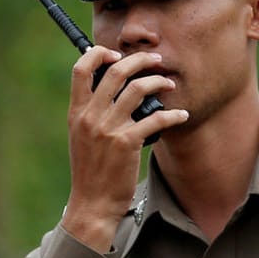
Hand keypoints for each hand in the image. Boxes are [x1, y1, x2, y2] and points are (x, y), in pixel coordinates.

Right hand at [60, 45, 188, 251]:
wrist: (92, 203)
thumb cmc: (90, 172)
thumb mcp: (81, 138)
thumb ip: (91, 113)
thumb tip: (113, 92)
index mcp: (77, 112)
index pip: (80, 68)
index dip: (99, 54)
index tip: (115, 54)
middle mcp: (90, 116)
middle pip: (115, 71)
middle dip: (139, 60)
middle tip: (156, 60)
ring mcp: (108, 129)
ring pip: (138, 89)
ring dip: (158, 82)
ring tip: (169, 84)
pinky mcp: (127, 143)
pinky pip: (155, 118)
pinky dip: (172, 114)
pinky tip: (182, 114)